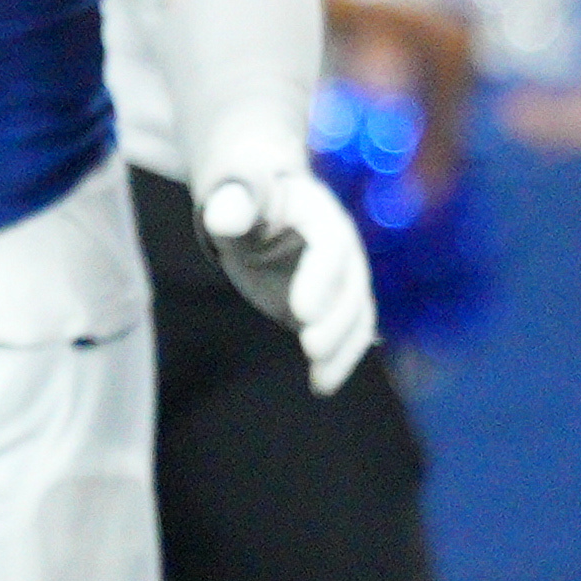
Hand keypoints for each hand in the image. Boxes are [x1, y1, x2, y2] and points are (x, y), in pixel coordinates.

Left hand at [202, 167, 380, 394]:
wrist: (259, 207)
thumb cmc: (242, 199)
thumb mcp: (231, 195)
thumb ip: (231, 203)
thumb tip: (224, 217)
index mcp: (321, 214)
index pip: (332, 246)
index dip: (322, 279)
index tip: (301, 312)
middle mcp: (342, 247)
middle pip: (352, 286)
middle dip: (337, 321)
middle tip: (311, 348)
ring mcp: (342, 278)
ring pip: (356, 315)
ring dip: (344, 349)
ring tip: (321, 382)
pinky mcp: (333, 305)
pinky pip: (346, 333)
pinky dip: (339, 360)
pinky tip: (321, 385)